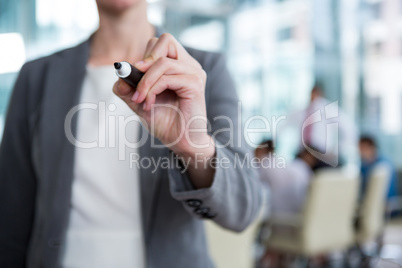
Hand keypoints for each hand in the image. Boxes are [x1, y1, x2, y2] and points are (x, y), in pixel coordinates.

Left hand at [113, 33, 214, 161]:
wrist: (181, 142)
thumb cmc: (165, 122)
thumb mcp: (140, 102)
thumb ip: (128, 88)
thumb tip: (120, 75)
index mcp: (179, 65)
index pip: (161, 43)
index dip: (145, 56)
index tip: (133, 77)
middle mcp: (189, 65)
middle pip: (165, 40)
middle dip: (145, 61)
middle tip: (136, 83)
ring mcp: (194, 73)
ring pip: (163, 62)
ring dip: (145, 82)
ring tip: (140, 100)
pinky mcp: (195, 84)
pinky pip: (167, 78)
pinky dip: (152, 90)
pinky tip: (148, 104)